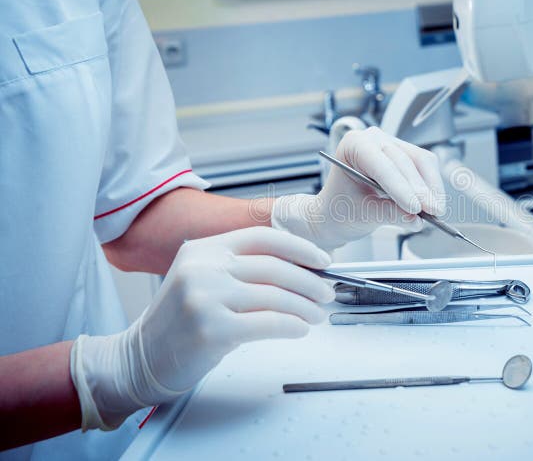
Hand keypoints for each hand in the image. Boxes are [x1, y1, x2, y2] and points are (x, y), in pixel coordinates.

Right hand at [70, 227, 332, 429]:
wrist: (141, 358)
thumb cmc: (179, 322)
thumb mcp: (203, 280)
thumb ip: (241, 269)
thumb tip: (299, 269)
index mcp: (203, 249)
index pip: (263, 237)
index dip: (300, 248)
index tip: (322, 260)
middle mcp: (203, 268)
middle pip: (274, 267)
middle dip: (310, 281)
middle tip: (327, 292)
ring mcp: (205, 298)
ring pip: (275, 296)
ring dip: (305, 306)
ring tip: (317, 314)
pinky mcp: (211, 330)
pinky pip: (267, 323)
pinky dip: (291, 326)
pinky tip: (300, 328)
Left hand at [272, 127, 445, 249]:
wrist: (338, 210)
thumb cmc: (340, 208)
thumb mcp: (361, 214)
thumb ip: (387, 214)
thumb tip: (415, 219)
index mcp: (353, 146)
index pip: (381, 164)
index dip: (400, 186)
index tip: (415, 208)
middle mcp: (374, 139)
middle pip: (405, 161)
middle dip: (420, 190)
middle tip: (432, 212)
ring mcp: (392, 145)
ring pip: (422, 162)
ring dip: (431, 188)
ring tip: (435, 212)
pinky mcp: (407, 156)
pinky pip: (426, 168)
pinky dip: (432, 187)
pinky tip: (434, 204)